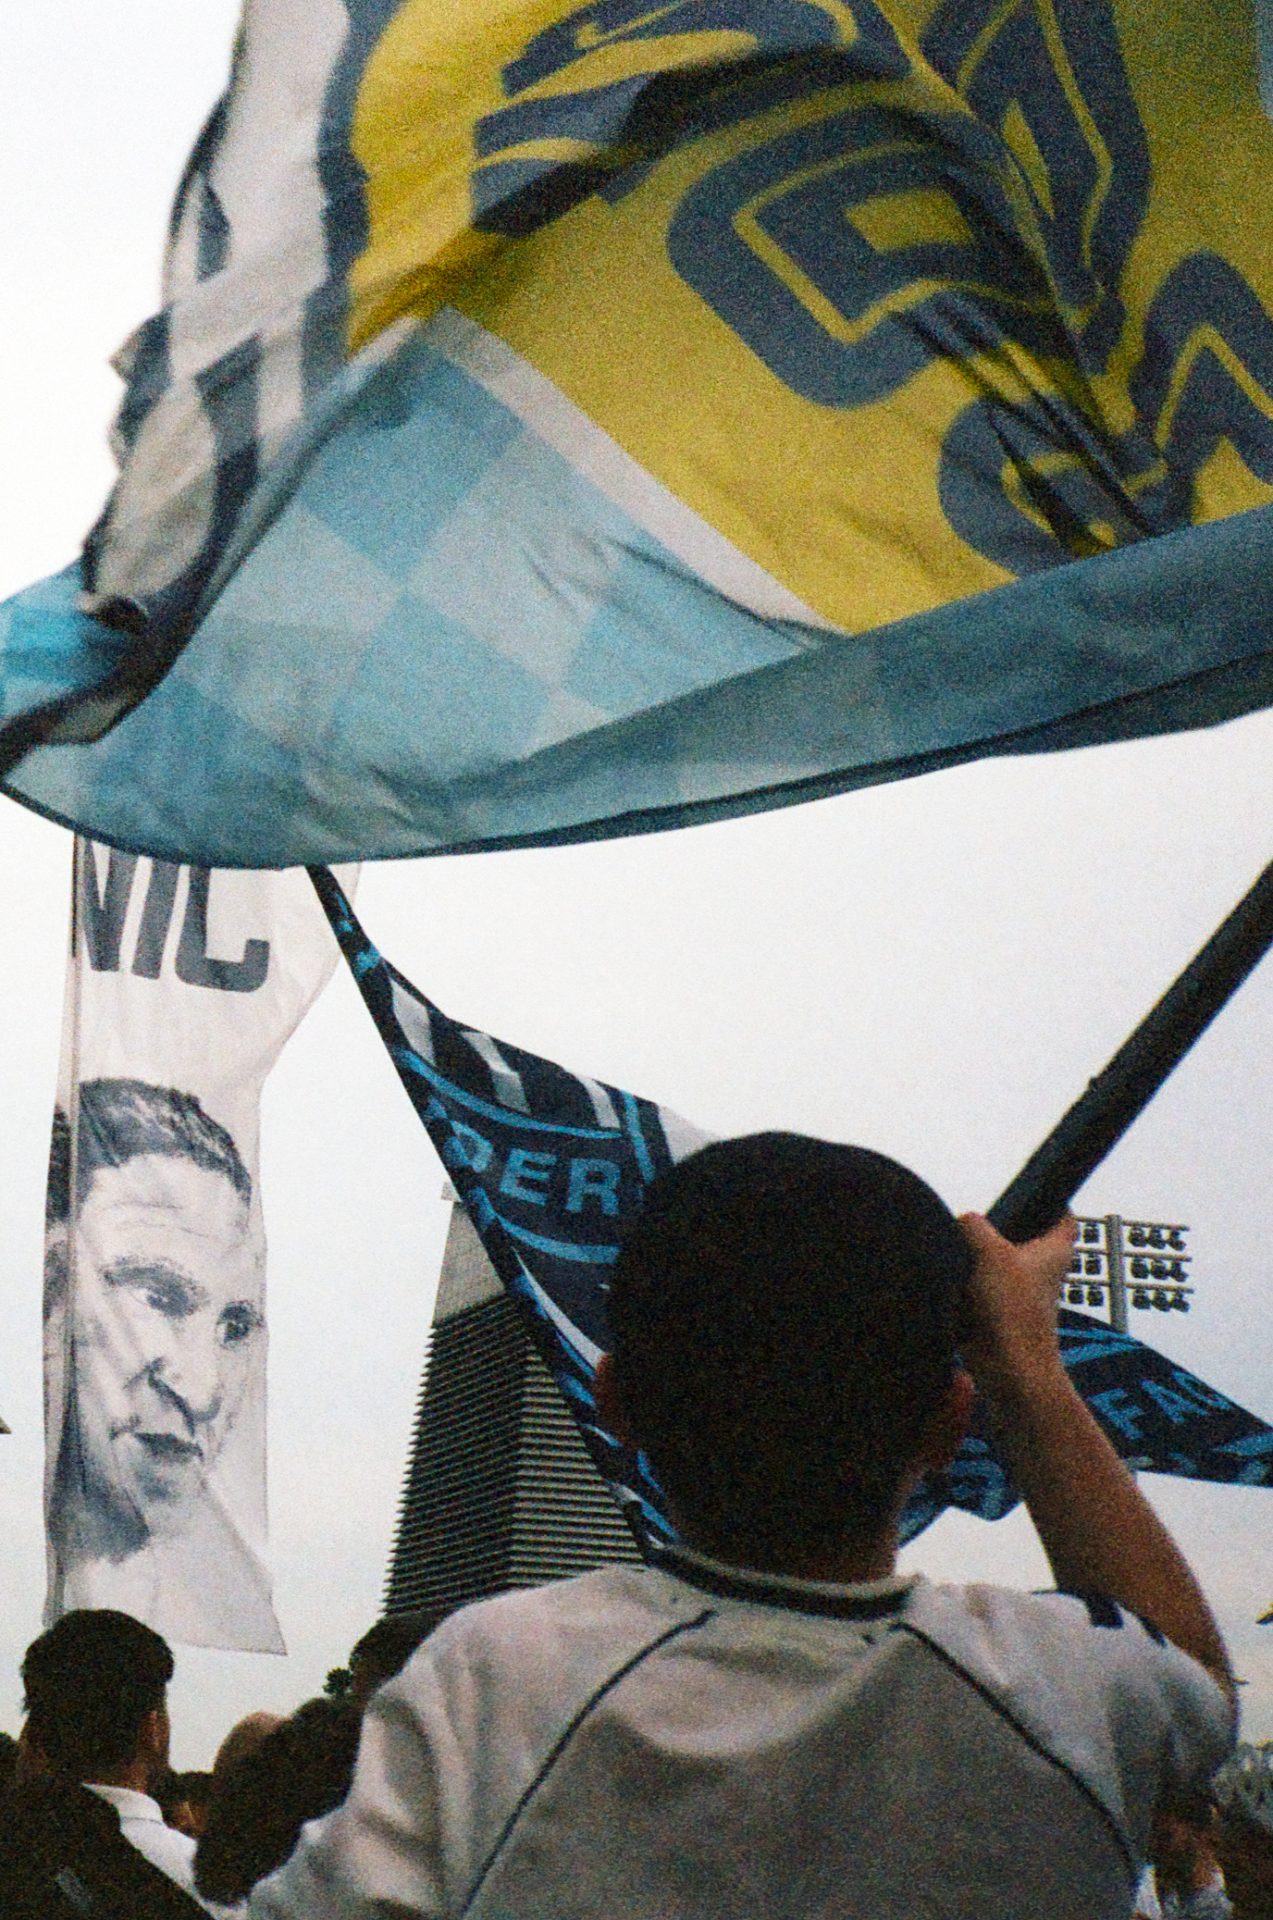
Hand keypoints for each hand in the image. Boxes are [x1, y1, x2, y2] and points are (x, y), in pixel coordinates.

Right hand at [957, 1211, 1077, 1402]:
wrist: (1007, 1368)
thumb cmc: (1013, 1312)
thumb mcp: (988, 1251)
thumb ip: (972, 1225)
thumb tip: (961, 1223)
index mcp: (1055, 1250)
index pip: (1063, 1216)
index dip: (1051, 1201)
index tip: (1034, 1191)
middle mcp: (1042, 1270)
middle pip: (1024, 1236)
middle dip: (1001, 1228)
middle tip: (981, 1219)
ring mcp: (1022, 1292)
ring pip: (999, 1262)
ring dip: (980, 1257)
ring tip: (962, 1252)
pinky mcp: (1001, 1311)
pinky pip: (981, 1287)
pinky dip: (969, 1284)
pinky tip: (955, 1282)